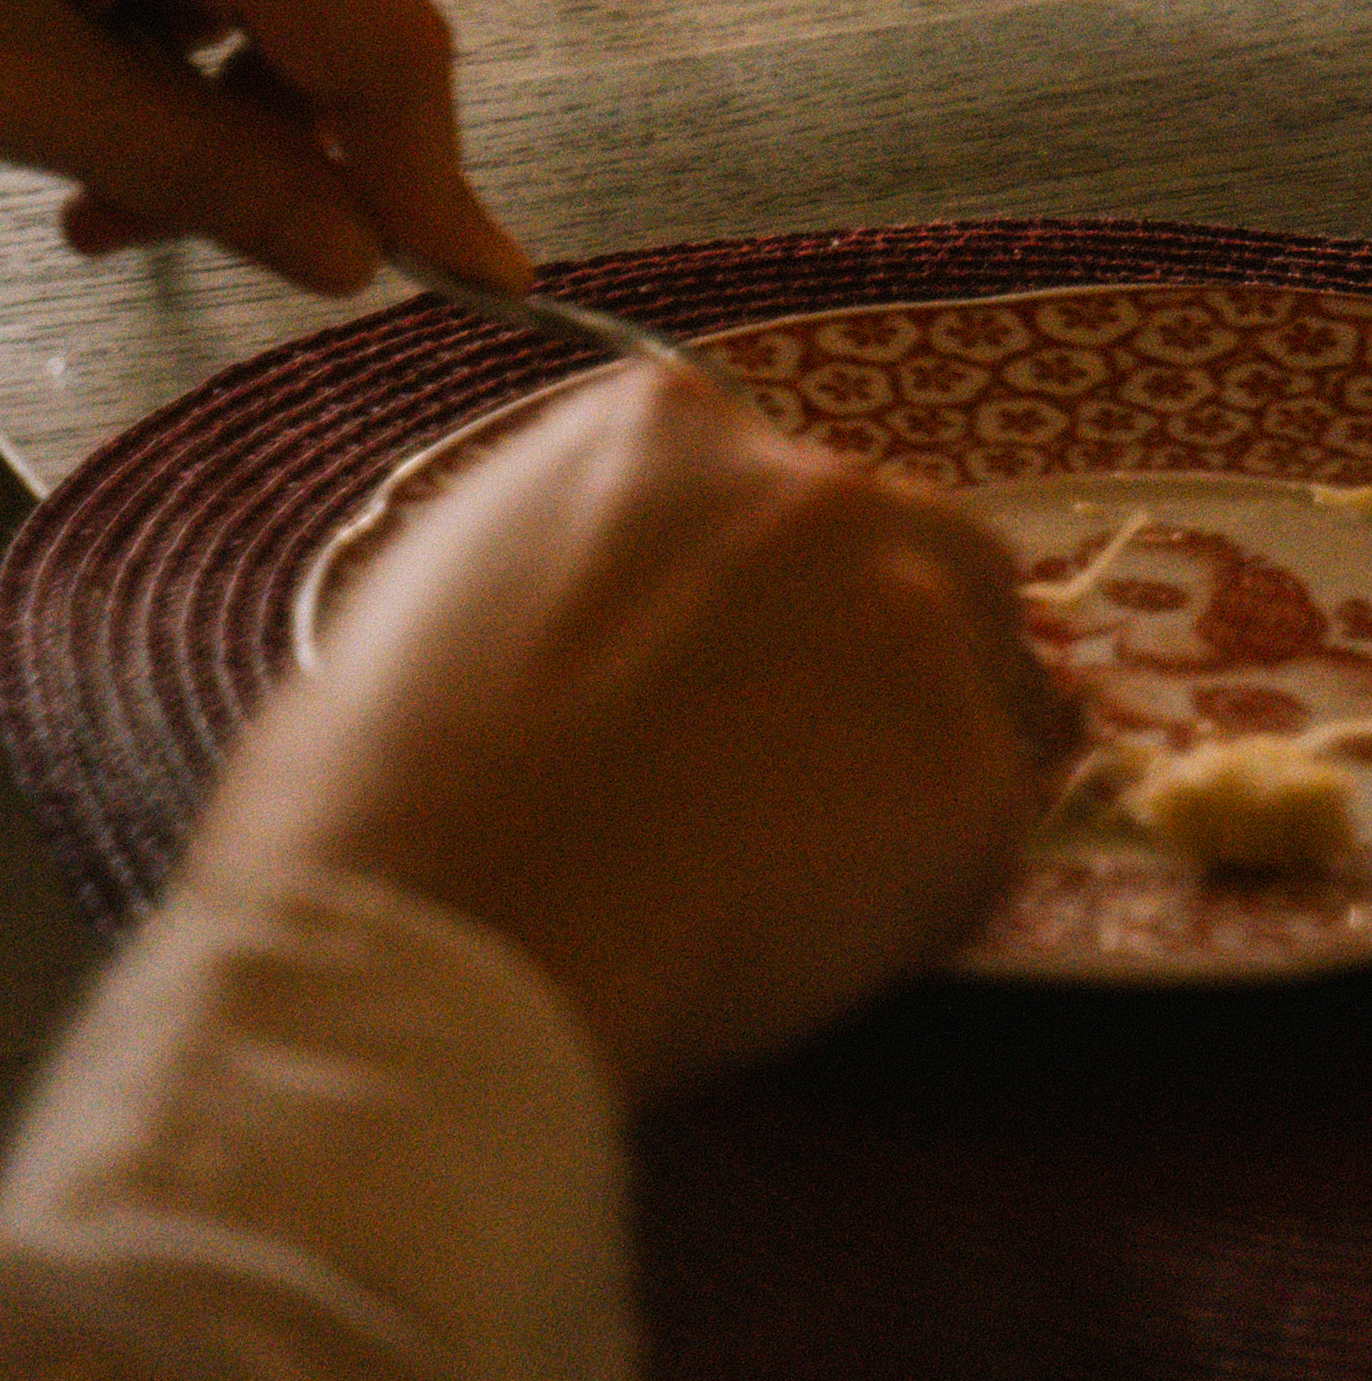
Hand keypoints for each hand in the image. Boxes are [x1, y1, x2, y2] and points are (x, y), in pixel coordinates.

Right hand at [193, 367, 1065, 1102]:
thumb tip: (555, 650)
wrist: (446, 939)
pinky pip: (985, 828)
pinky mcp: (972, 770)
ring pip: (980, 674)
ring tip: (808, 876)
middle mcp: (818, 488)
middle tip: (784, 790)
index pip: (771, 495)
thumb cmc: (376, 807)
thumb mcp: (427, 617)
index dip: (760, 602)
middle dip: (868, 660)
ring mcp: (912, 617)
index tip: (727, 685)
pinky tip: (819, 948)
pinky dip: (928, 891)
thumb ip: (542, 586)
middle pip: (909, 555)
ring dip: (922, 757)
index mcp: (667, 432)